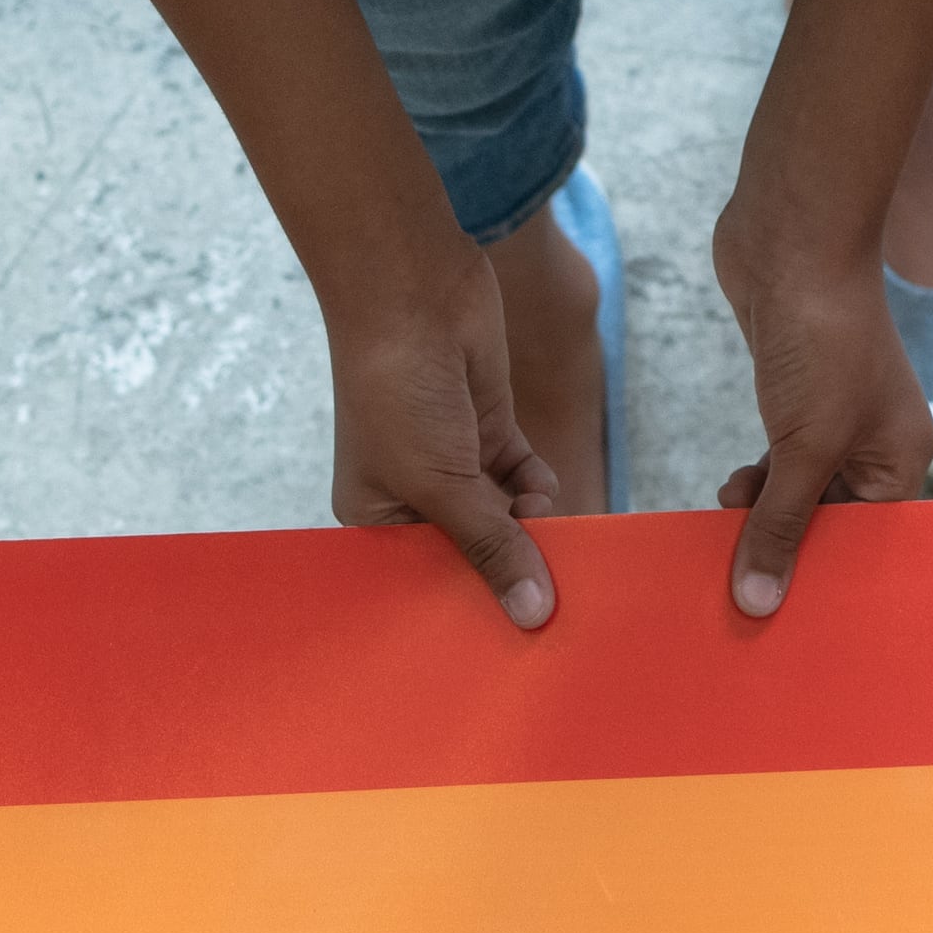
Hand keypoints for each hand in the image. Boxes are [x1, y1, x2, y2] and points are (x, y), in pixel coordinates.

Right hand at [328, 244, 561, 629]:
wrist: (413, 290)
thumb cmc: (398, 391)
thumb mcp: (443, 485)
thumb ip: (492, 548)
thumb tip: (533, 616)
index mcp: (376, 519)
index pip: (425, 583)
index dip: (465, 608)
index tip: (510, 641)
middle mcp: (413, 498)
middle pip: (472, 555)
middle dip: (508, 573)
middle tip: (551, 605)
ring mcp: (455, 465)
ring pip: (506, 520)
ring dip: (531, 530)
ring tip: (557, 545)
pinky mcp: (491, 433)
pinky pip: (524, 482)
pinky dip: (537, 489)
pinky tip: (542, 492)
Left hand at [708, 225, 932, 619]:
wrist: (791, 242)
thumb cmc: (820, 340)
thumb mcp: (802, 449)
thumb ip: (780, 526)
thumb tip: (757, 603)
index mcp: (902, 461)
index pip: (870, 543)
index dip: (828, 576)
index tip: (782, 611)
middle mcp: (876, 445)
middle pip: (834, 524)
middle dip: (788, 548)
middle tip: (742, 584)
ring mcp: (834, 422)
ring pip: (800, 495)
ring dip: (762, 517)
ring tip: (726, 530)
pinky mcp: (794, 402)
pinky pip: (777, 464)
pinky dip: (754, 484)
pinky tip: (728, 495)